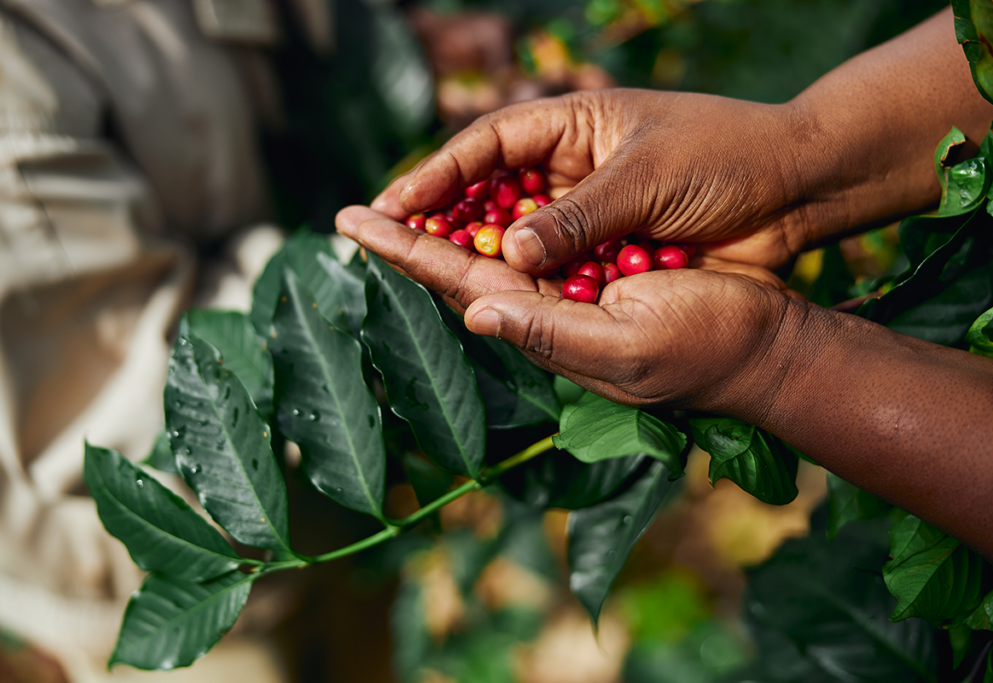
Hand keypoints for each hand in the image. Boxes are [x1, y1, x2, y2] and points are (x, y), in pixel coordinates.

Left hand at [336, 205, 802, 414]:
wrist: (764, 342)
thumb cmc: (706, 347)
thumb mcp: (628, 346)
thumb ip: (550, 331)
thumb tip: (476, 310)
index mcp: (544, 326)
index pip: (458, 280)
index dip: (404, 249)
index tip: (353, 223)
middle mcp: (549, 307)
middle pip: (463, 263)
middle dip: (410, 236)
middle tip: (358, 211)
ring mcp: (575, 288)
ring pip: (498, 248)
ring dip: (450, 223)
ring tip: (402, 203)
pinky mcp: (603, 267)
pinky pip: (542, 239)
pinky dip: (507, 217)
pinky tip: (481, 202)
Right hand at [370, 89, 810, 273]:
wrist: (796, 192)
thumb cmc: (726, 159)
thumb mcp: (649, 178)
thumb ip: (580, 216)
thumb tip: (512, 255)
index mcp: (573, 127)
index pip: (485, 147)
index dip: (434, 177)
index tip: (390, 206)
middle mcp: (569, 170)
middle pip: (486, 195)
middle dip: (436, 220)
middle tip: (381, 245)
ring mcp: (585, 214)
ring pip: (514, 238)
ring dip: (475, 257)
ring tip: (419, 278)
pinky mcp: (605, 254)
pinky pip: (553, 272)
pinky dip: (525, 287)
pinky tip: (492, 303)